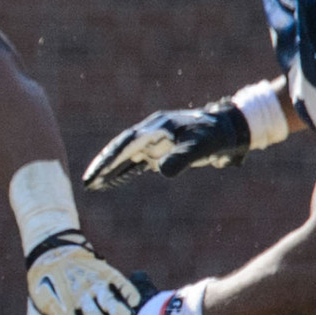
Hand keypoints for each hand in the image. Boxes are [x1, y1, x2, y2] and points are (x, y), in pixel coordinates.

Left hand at [23, 235, 139, 314]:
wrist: (52, 254)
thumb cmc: (46, 294)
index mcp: (62, 313)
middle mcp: (78, 299)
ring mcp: (93, 284)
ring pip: (106, 299)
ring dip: (116, 310)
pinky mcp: (105, 272)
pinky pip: (118, 283)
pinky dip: (127, 292)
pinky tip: (136, 303)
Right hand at [82, 101, 253, 188]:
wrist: (229, 129)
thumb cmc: (215, 135)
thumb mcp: (201, 147)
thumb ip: (182, 157)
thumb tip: (161, 171)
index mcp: (156, 128)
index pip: (126, 143)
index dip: (110, 158)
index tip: (97, 173)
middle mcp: (151, 133)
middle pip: (120, 149)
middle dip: (103, 165)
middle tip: (86, 183)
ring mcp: (154, 142)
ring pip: (126, 156)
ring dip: (110, 171)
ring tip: (93, 186)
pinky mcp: (160, 151)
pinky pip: (137, 163)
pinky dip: (123, 173)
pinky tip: (112, 183)